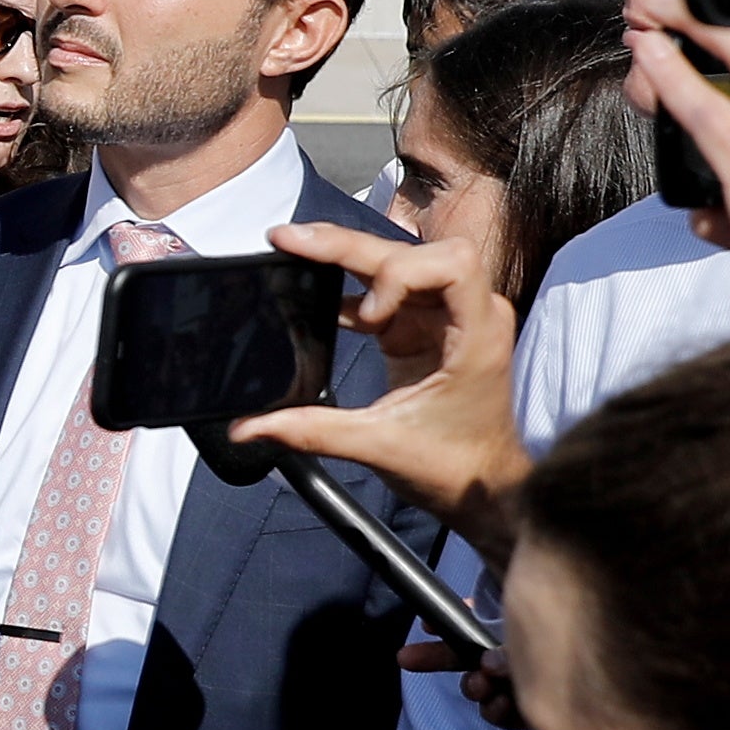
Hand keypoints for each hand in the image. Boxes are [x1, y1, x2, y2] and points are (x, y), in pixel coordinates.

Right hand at [241, 221, 526, 530]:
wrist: (479, 488)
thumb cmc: (455, 467)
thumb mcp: (379, 447)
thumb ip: (311, 431)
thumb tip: (250, 427)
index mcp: (476, 336)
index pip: (453, 263)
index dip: (403, 274)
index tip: (371, 317)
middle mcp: (468, 314)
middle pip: (409, 254)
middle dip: (349, 247)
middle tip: (291, 240)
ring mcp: (446, 316)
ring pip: (395, 263)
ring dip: (346, 258)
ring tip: (294, 249)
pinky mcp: (424, 326)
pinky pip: (385, 288)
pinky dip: (348, 287)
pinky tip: (312, 290)